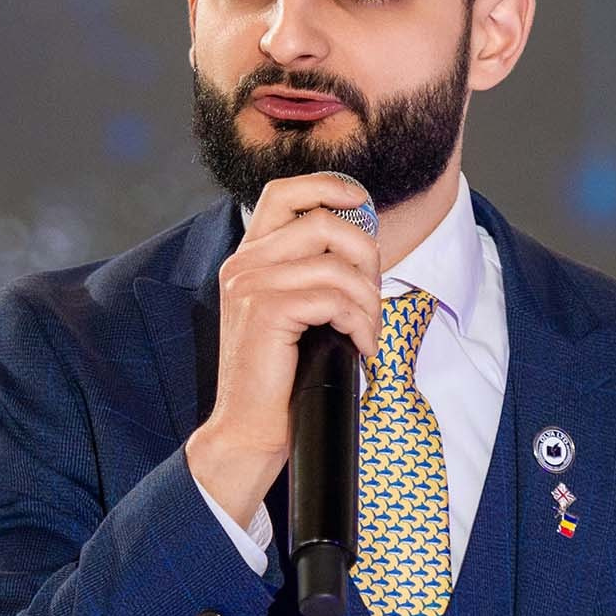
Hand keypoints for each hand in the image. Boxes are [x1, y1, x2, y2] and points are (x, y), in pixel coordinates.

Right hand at [185, 172, 380, 528]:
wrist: (248, 430)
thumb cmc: (279, 379)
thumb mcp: (292, 313)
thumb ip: (311, 274)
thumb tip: (362, 243)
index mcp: (248, 259)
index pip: (284, 192)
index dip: (328, 186)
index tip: (361, 202)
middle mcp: (244, 264)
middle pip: (324, 222)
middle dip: (365, 256)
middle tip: (372, 298)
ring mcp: (251, 285)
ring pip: (336, 265)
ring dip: (368, 301)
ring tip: (367, 333)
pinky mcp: (266, 311)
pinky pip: (335, 299)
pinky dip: (360, 323)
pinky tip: (360, 347)